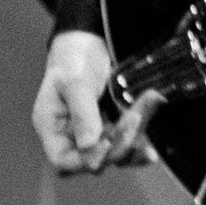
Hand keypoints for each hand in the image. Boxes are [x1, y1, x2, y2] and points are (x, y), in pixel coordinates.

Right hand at [33, 29, 153, 172]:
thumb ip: (81, 111)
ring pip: (117, 153)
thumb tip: (88, 145)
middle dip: (118, 143)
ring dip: (136, 138)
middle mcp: (73, 138)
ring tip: (148, 106)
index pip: (63, 160)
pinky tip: (152, 136)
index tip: (106, 142)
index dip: (85, 159)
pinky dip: (143, 140)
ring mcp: (96, 135)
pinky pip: (130, 142)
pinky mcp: (116, 129)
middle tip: (134, 117)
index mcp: (53, 129)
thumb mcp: (72, 80)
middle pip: (96, 160)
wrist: (88, 44)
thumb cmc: (71, 60)